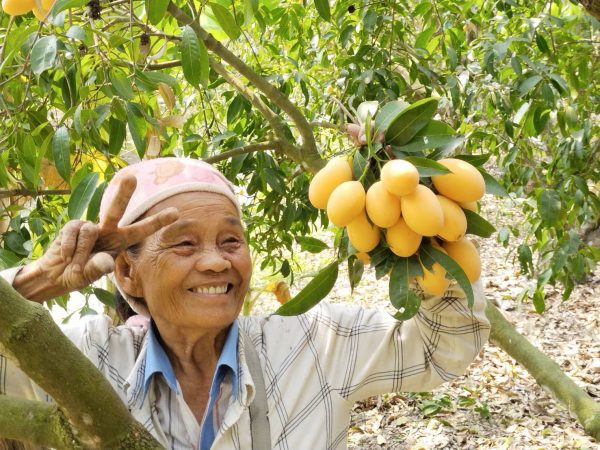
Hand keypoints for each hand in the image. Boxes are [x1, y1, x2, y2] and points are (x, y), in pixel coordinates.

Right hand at [13, 175, 177, 301]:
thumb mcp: (91, 274)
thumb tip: (105, 261)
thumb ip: (98, 268)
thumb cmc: (80, 273)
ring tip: (75, 265)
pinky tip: (65, 256)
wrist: (55, 275)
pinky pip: (74, 233)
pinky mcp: (73, 226)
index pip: (141, 230)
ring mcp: (89, 226)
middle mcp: (107, 230)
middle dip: (123, 193)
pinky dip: (69, 249)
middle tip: (131, 177)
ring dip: (81, 253)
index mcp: (120, 242)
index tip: (176, 213)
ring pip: (90, 231)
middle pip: (115, 209)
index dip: (158, 222)